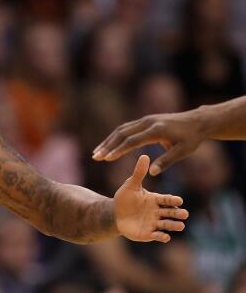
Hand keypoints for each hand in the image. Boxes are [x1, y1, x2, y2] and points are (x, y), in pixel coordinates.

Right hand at [93, 110, 207, 174]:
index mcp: (156, 130)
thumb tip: (151, 172)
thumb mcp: (183, 152)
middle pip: (122, 133)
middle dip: (107, 146)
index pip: (132, 141)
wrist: (197, 121)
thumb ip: (166, 161)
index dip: (118, 150)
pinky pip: (126, 128)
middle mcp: (148, 122)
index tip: (107, 159)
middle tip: (96, 157)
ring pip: (121, 130)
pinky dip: (115, 137)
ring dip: (108, 141)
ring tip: (97, 152)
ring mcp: (145, 120)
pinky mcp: (144, 121)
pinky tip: (108, 145)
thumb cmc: (191, 139)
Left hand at [114, 155, 188, 242]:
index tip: (179, 200)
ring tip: (181, 226)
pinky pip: (157, 235)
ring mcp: (154, 223)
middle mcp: (158, 212)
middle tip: (184, 214)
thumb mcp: (131, 185)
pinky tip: (165, 237)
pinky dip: (162, 236)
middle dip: (178, 214)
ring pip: (167, 224)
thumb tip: (144, 155)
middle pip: (171, 212)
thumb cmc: (125, 198)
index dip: (172, 200)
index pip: (167, 199)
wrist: (115, 214)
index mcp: (156, 199)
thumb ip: (138, 173)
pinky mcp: (148, 233)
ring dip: (174, 225)